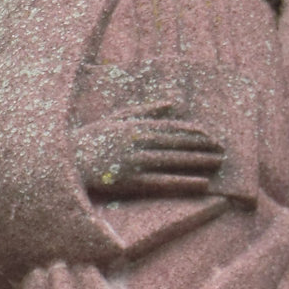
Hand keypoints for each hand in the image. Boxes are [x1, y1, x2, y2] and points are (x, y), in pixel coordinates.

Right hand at [75, 102, 223, 197]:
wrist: (64, 163)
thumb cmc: (90, 140)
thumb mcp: (116, 118)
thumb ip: (145, 110)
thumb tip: (173, 103)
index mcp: (134, 125)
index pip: (172, 128)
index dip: (194, 133)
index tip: (212, 136)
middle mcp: (137, 141)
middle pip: (177, 143)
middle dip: (202, 146)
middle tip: (223, 150)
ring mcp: (134, 161)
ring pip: (174, 161)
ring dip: (199, 162)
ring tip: (218, 163)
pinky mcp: (130, 181)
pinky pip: (163, 182)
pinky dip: (184, 182)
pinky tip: (202, 184)